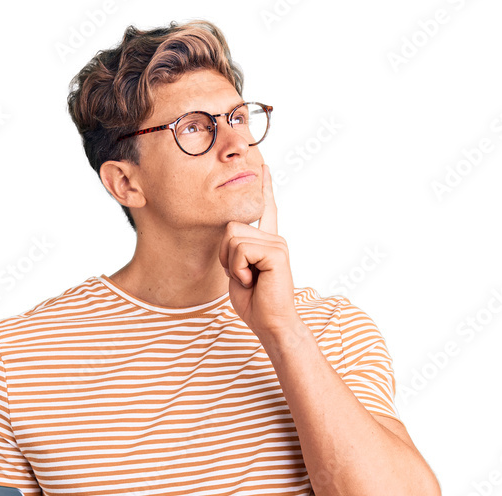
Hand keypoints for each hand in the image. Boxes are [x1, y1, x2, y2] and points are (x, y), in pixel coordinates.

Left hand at [219, 164, 301, 342]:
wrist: (271, 323)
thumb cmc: (255, 303)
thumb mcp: (237, 273)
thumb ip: (234, 252)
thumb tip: (230, 233)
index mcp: (266, 242)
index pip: (266, 210)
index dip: (265, 188)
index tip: (264, 166)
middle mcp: (274, 238)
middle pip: (230, 228)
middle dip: (225, 255)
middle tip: (242, 276)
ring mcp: (276, 243)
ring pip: (232, 238)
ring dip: (232, 265)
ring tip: (249, 280)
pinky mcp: (276, 251)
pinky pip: (240, 250)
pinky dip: (238, 269)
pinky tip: (253, 281)